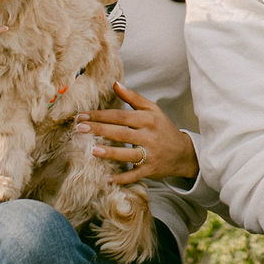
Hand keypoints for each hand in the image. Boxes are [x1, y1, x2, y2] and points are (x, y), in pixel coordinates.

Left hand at [74, 81, 196, 184]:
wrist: (184, 153)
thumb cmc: (163, 128)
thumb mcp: (153, 110)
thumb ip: (133, 97)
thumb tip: (115, 84)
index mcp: (147, 119)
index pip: (120, 116)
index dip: (100, 115)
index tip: (82, 115)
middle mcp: (149, 136)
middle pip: (121, 132)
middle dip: (99, 130)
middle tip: (79, 129)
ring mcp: (150, 154)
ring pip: (128, 153)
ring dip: (110, 153)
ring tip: (92, 150)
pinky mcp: (151, 170)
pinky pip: (135, 174)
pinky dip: (122, 178)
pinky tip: (108, 179)